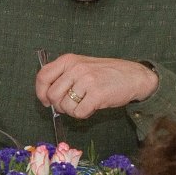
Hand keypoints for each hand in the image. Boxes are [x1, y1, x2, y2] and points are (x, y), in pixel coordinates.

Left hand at [33, 54, 157, 120]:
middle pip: (52, 95)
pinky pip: (79, 113)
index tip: (46, 101)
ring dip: (73, 110)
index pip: (43, 76)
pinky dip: (83, 114)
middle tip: (71, 104)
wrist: (134, 76)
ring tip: (85, 103)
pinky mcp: (97, 94)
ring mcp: (87, 81)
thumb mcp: (82, 66)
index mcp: (69, 60)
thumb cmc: (106, 73)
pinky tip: (92, 107)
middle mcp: (76, 68)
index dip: (41, 92)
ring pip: (65, 106)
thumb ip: (64, 76)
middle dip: (59, 105)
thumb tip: (46, 96)